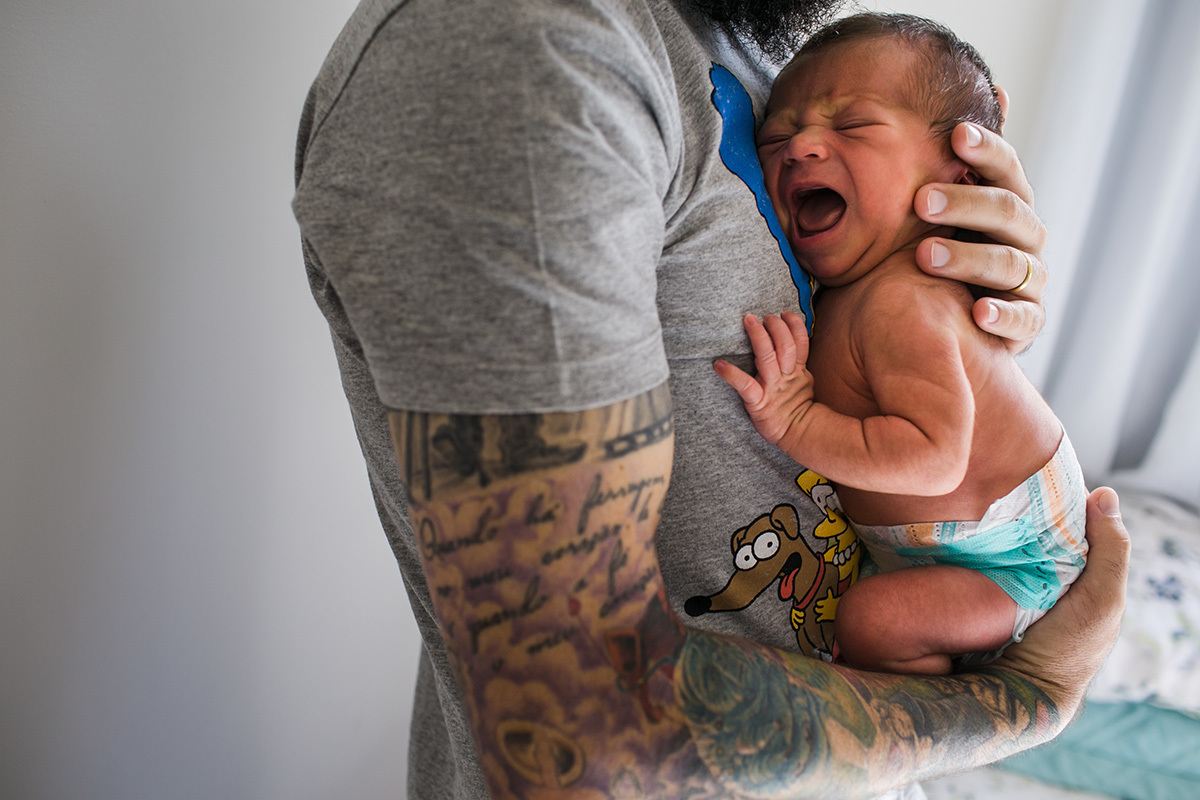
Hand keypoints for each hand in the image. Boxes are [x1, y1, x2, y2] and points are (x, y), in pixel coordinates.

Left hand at [714, 311, 813, 448]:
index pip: (800, 342)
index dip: (794, 325)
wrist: (798, 433)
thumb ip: (797, 362)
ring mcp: (772, 388)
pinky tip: (719, 365)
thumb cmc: (795, 406)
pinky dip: (731, 374)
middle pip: (784, 345)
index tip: (785, 313)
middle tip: (765, 317)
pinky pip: (745, 386)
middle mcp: (786, 376)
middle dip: (776, 327)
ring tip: (750, 321)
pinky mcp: (759, 402)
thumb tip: (793, 341)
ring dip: (759, 337)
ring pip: (767, 358)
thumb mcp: (803, 381)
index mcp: (797, 370)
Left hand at [914, 90, 1047, 352]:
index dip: (986, 150)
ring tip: (924, 255)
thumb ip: (959, 160)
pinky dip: (1002, 315)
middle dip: (964, 202)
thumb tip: (998, 87)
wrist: (950, 320)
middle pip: (1006, 211)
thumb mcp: (941, 208)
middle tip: (920, 200)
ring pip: (1008, 264)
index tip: (955, 135)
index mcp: (1008, 203)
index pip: (1005, 169)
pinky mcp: (1026, 323)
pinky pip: (1023, 320)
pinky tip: (977, 311)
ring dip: (967, 257)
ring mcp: (1029, 281)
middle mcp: (1026, 238)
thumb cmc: (941, 251)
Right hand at [991, 487, 1129, 719]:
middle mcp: (1036, 579)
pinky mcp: (971, 596)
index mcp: (1071, 576)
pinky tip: (959, 532)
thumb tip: (1105, 493)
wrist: (1019, 692)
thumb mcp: (1102, 598)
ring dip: (987, 530)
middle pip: (1027, 533)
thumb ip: (1110, 551)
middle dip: (1016, 512)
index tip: (1032, 475)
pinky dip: (968, 549)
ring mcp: (1000, 588)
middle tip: (997, 485)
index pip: (1063, 526)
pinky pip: (971, 564)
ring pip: (996, 546)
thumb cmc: (1068, 648)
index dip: (1052, 501)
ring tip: (973, 503)